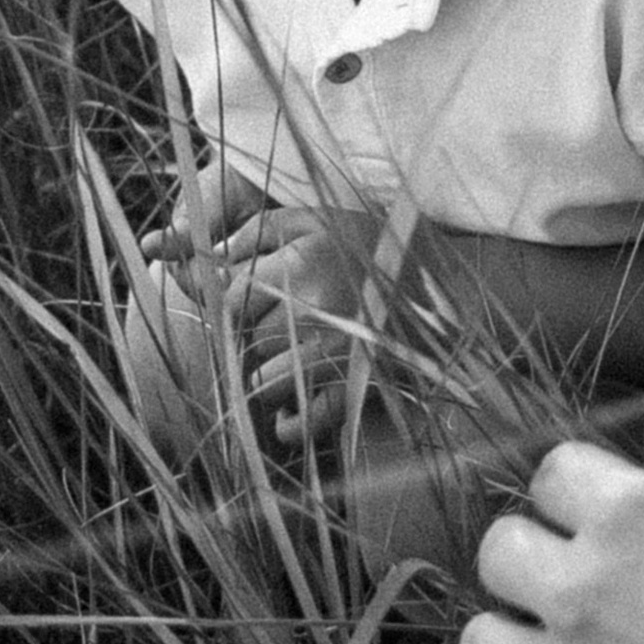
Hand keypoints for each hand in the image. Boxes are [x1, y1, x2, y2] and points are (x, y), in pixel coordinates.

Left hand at [138, 169, 394, 453]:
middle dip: (251, 339)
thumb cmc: (366, 244)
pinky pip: (299, 423)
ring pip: (262, 384)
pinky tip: (289, 415)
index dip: (234, 304)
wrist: (442, 282)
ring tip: (290, 361)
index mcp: (301, 267)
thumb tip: (201, 254)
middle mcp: (315, 312)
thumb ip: (254, 231)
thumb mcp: (311, 219)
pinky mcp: (355, 391)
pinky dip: (288, 424)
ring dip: (265, 379)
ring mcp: (336, 356)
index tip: (252, 301)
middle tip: (279, 329)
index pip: (230, 300)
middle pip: (244, 344)